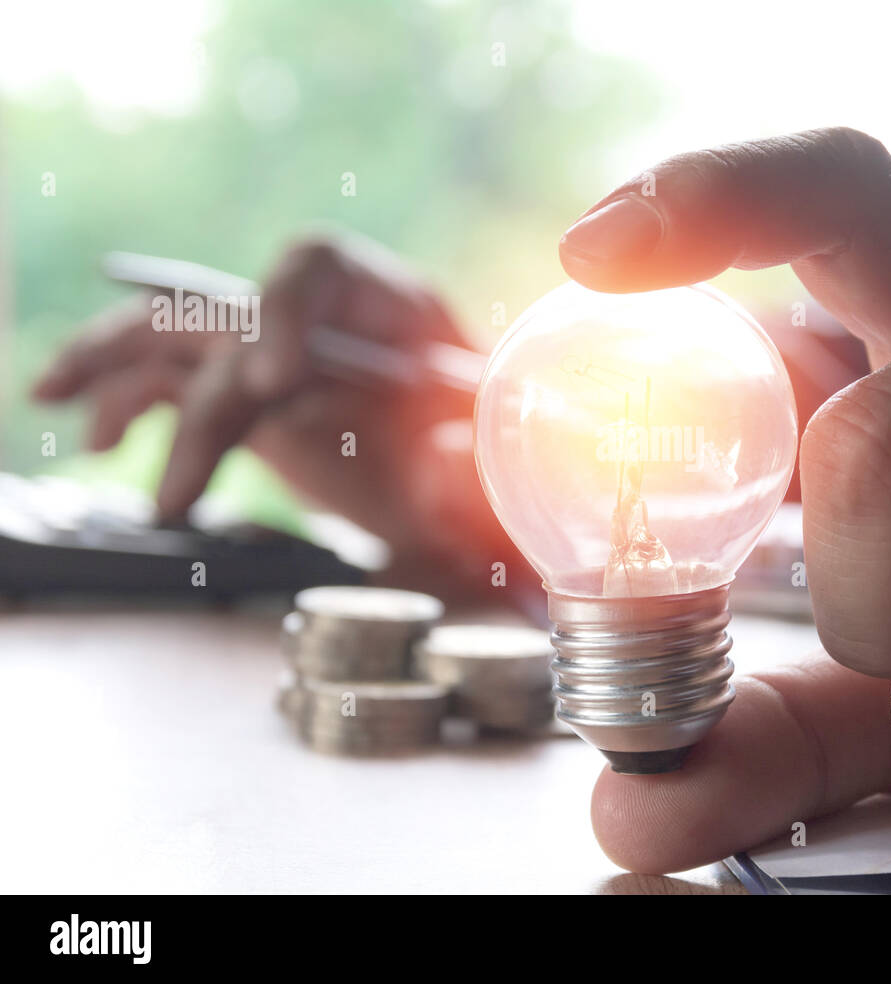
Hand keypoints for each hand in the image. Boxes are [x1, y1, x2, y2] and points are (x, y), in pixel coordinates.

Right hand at [33, 233, 506, 593]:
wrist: (473, 501)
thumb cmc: (492, 472)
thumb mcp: (492, 472)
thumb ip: (475, 467)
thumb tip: (446, 455)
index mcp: (394, 308)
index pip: (318, 266)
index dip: (284, 310)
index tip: (273, 384)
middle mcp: (325, 320)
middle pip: (237, 312)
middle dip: (200, 379)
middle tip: (192, 464)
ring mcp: (280, 356)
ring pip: (182, 335)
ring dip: (116, 366)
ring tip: (75, 419)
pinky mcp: (249, 400)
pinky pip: (174, 384)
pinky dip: (127, 405)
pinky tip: (100, 443)